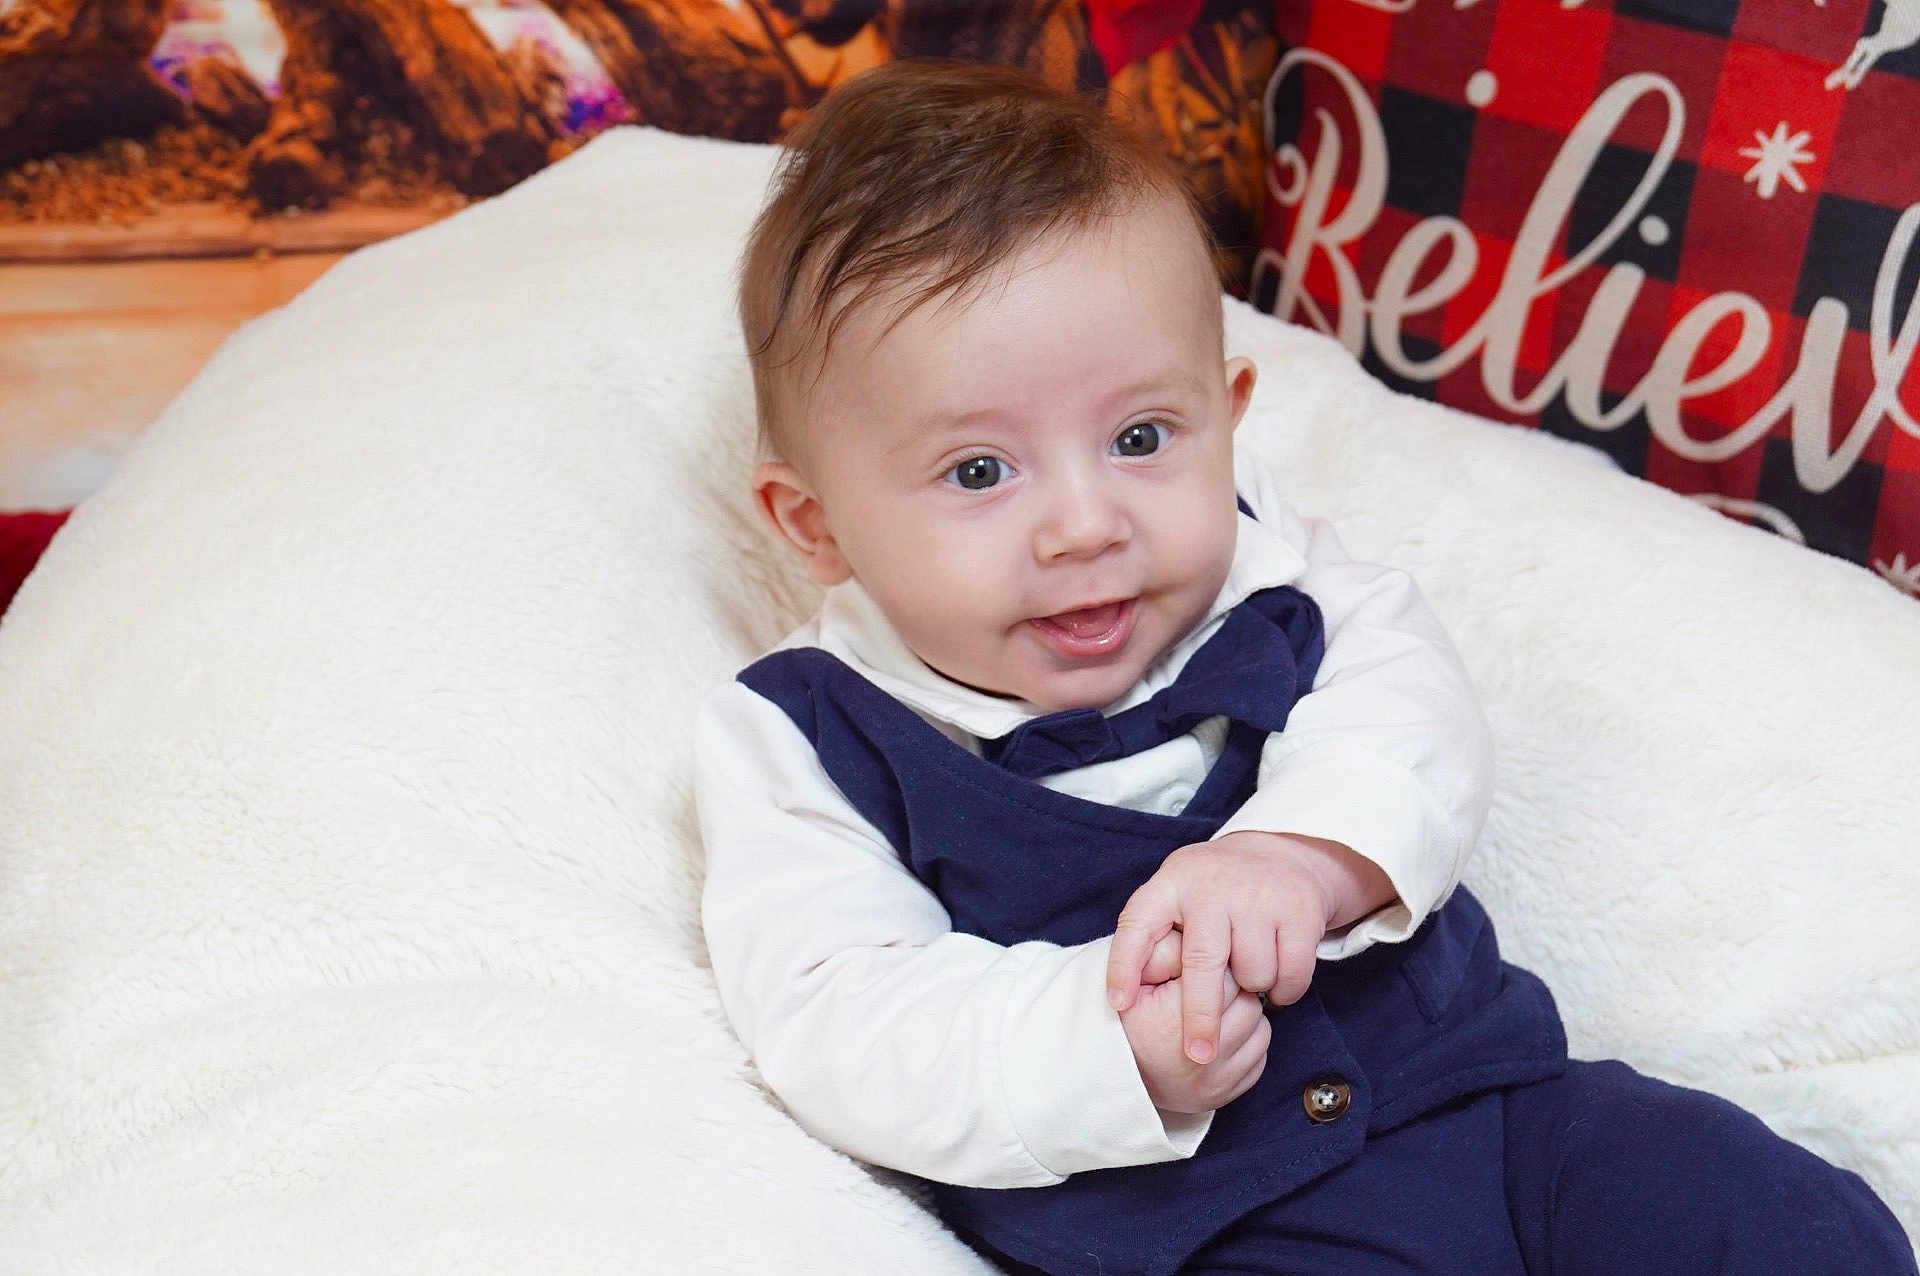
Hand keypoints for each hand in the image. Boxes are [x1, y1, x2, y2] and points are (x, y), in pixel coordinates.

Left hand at [1108, 831, 1384, 1063]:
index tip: (1119, 1005)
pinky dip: (1286, 989)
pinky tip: (1277, 975)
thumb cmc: (1215, 893)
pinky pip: (1291, 974)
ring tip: (1248, 975)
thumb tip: (1129, 1001)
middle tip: (1197, 1056)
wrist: (1281, 855)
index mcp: (1172, 884)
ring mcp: (1258, 896)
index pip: (1138, 925)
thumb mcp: (1177, 897)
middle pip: (1203, 964)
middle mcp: (1213, 888)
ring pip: (1253, 974)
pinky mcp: (1299, 910)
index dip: (1124, 967)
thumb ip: (1156, 937)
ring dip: (1252, 990)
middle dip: (1199, 1016)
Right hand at [1119, 961, 1269, 1113]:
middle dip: (1234, 990)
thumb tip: (1203, 941)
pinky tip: (1221, 1035)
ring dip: (1243, 1013)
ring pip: (1259, 1026)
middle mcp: (1199, 1058)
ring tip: (1216, 1010)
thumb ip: (1167, 952)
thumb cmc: (1127, 1019)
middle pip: (1247, 1001)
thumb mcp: (1134, 979)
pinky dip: (1247, 1041)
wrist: (1117, 1076)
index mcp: (1172, 1023)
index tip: (1205, 966)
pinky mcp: (1227, 1094)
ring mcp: (1215, 1081)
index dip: (1217, 965)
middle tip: (1212, 987)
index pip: (1225, 976)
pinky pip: (1260, 1055)